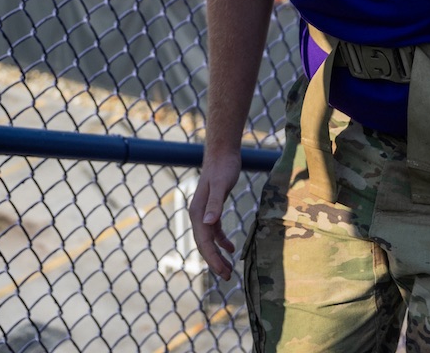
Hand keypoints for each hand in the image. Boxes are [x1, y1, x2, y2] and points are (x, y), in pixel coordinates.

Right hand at [191, 150, 242, 278]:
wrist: (222, 153)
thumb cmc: (223, 167)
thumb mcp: (222, 185)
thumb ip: (215, 204)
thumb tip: (207, 224)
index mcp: (198, 213)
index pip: (204, 242)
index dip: (213, 259)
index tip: (224, 273)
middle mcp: (198, 215)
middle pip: (205, 245)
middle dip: (215, 262)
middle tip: (229, 277)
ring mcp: (204, 213)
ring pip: (209, 240)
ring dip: (218, 255)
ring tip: (230, 270)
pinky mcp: (212, 209)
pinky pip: (215, 231)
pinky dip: (222, 241)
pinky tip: (231, 248)